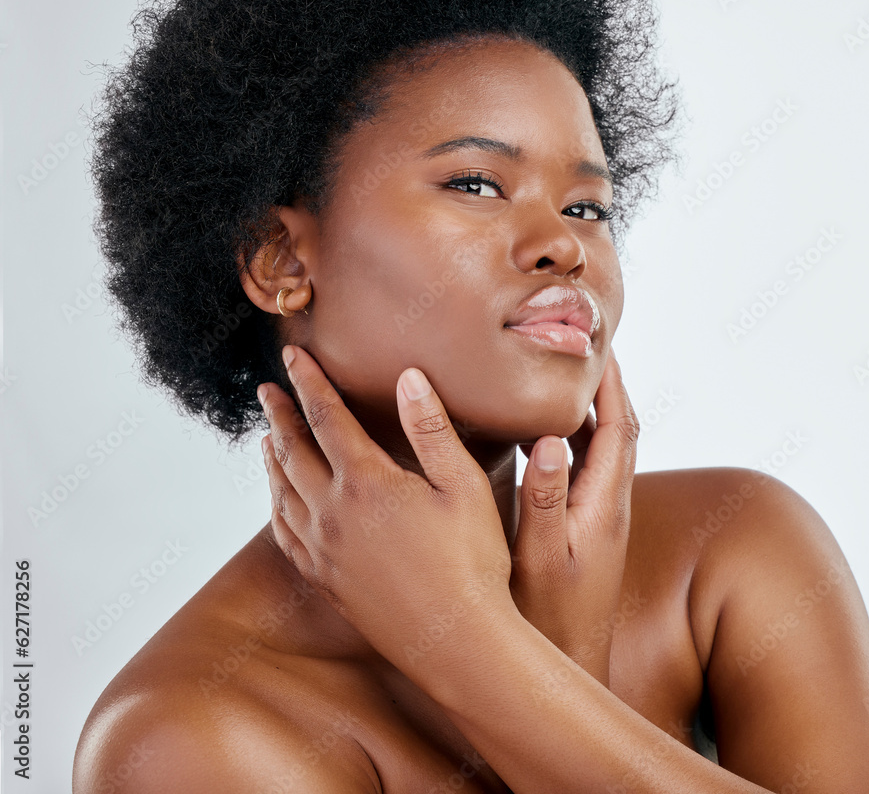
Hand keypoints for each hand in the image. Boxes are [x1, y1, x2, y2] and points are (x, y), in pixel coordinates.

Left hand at [259, 346, 516, 682]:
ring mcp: (324, 550)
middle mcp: (333, 512)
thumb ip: (430, 428)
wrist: (457, 643)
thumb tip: (408, 377)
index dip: (308, 381)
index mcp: (366, 482)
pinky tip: (278, 501)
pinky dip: (275, 506)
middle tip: (267, 390)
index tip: (292, 355)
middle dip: (279, 415)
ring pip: (281, 492)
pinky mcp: (325, 580)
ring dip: (272, 458)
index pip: (326, 417)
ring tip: (267, 438)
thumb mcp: (462, 485)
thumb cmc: (472, 560)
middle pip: (293, 451)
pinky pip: (284, 534)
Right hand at [509, 346, 638, 687]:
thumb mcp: (538, 558)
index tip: (600, 342)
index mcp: (604, 504)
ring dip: (592, 408)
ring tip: (565, 377)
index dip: (612, 382)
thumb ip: (544, 499)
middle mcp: (611, 505)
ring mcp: (601, 516)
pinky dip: (573, 437)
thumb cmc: (549, 618)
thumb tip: (550, 439)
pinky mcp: (588, 527)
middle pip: (619, 429)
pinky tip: (545, 433)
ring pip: (603, 447)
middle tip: (585, 347)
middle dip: (607, 385)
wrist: (569, 664)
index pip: (617, 427)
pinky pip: (585, 466)